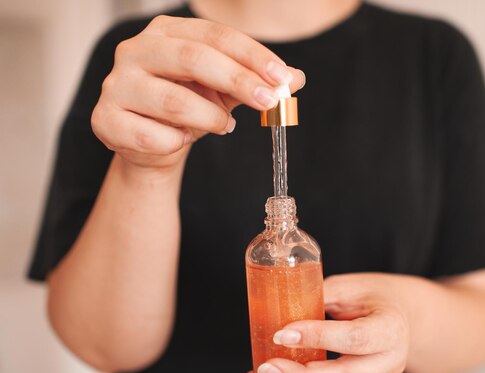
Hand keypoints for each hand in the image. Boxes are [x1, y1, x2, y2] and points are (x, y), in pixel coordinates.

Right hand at [91, 15, 304, 171]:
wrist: (149, 145)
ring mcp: (115, 84)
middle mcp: (135, 50)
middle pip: (193, 57)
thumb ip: (257, 81)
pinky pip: (152, 136)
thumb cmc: (188, 107)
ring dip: (210, 119)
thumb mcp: (225, 90)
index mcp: (166, 32)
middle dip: (239, 81)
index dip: (252, 56)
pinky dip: (177, 143)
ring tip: (223, 126)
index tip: (283, 77)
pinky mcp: (104, 119)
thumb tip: (296, 78)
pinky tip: (181, 140)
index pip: (214, 35)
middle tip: (270, 101)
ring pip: (174, 101)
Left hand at [242, 273, 411, 372]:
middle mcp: (390, 360)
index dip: (318, 337)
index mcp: (390, 327)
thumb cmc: (373, 296)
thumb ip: (320, 298)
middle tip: (266, 368)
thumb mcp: (350, 286)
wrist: (402, 315)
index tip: (282, 333)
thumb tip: (277, 308)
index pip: (354, 337)